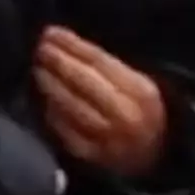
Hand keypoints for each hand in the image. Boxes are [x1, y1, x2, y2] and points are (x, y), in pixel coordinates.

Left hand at [33, 26, 168, 177]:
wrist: (156, 161)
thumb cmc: (143, 116)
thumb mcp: (140, 87)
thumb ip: (110, 70)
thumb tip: (67, 47)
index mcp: (141, 91)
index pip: (100, 61)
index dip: (72, 45)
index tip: (51, 32)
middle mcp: (126, 114)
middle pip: (85, 82)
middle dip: (59, 62)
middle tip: (40, 48)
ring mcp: (110, 138)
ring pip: (74, 107)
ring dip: (52, 85)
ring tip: (38, 70)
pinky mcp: (95, 158)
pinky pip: (68, 133)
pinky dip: (55, 116)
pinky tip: (45, 101)